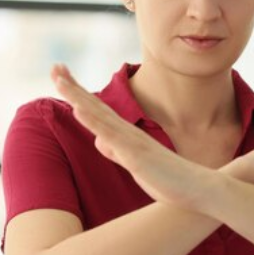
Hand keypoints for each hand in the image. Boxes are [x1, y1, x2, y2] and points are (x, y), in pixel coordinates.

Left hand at [50, 65, 216, 210]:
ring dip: (77, 96)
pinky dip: (93, 121)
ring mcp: (131, 141)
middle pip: (94, 105)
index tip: (61, 76)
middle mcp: (127, 132)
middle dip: (72, 86)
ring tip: (59, 79)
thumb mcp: (136, 165)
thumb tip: (100, 141)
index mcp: (125, 135)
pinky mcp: (135, 154)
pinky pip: (111, 135)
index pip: (97, 110)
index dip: (78, 93)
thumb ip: (117, 152)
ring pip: (99, 115)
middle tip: (55, 66)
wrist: (198, 188)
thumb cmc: (169, 179)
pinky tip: (78, 109)